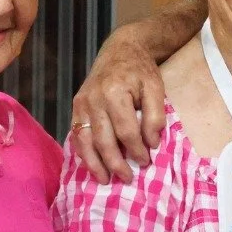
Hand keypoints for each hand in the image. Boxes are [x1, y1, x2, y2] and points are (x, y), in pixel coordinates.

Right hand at [70, 34, 166, 185]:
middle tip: (128, 178)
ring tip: (106, 180)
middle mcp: (93, 99)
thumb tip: (151, 143)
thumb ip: (155, 115)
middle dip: (116, 163)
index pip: (126, 131)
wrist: (120, 51)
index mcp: (114, 92)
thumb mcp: (156, 88)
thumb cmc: (140, 71)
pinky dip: (83, 153)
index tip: (147, 161)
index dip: (137, 150)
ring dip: (95, 164)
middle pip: (103, 140)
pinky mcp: (75, 106)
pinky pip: (76, 135)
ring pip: (85, 141)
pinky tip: (93, 166)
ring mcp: (81, 103)